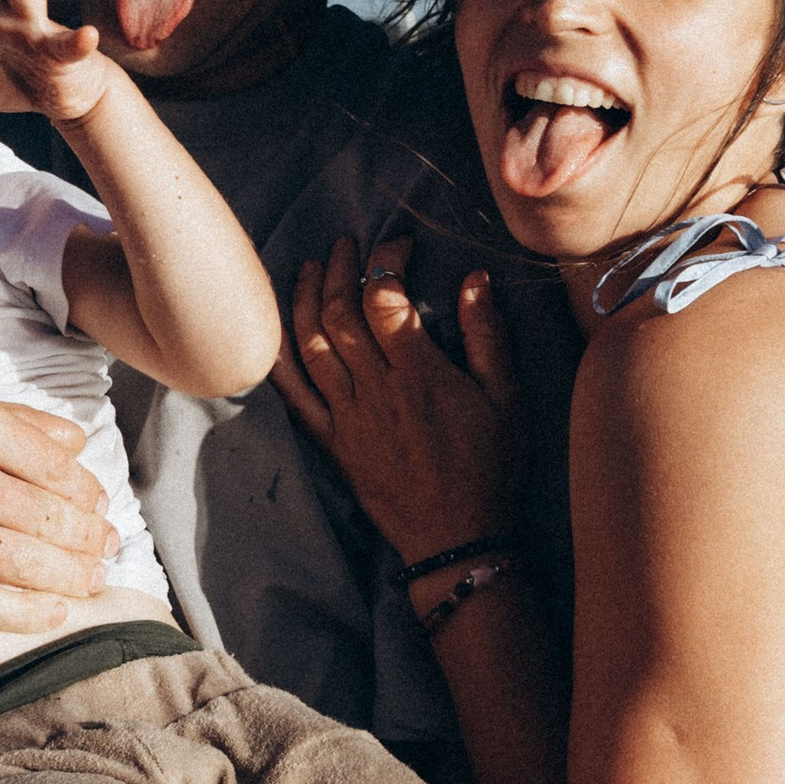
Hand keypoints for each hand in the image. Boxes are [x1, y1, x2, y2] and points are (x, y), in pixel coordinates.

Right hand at [0, 378, 113, 624]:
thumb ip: (11, 419)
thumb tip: (77, 442)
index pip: (61, 467)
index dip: (91, 495)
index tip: (100, 508)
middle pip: (56, 520)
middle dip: (93, 541)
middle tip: (109, 551)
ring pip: (31, 565)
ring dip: (74, 579)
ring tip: (92, 582)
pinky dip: (31, 614)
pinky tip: (53, 614)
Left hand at [271, 233, 525, 563]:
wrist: (458, 540)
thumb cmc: (491, 470)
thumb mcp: (507, 399)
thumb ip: (487, 335)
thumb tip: (474, 278)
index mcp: (420, 374)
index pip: (386, 299)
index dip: (387, 260)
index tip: (398, 246)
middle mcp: (375, 390)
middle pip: (340, 313)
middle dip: (340, 268)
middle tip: (346, 243)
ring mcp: (347, 417)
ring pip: (311, 344)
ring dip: (305, 298)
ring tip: (311, 267)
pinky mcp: (331, 442)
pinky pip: (293, 394)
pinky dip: (279, 356)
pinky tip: (277, 329)